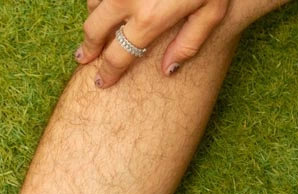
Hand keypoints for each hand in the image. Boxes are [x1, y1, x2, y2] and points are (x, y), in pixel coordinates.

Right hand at [75, 0, 228, 87]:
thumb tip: (168, 70)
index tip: (100, 81)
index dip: (107, 73)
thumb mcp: (213, 10)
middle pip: (94, 30)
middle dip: (88, 48)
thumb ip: (190, 43)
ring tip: (100, 27)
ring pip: (92, 4)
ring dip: (94, 18)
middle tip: (84, 57)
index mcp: (149, 17)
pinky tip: (108, 3)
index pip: (117, 56)